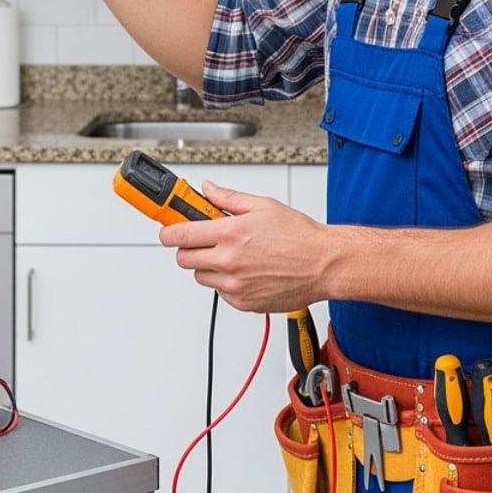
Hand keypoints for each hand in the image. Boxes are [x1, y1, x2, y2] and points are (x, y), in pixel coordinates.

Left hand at [158, 181, 330, 312]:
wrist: (324, 265)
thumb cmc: (300, 236)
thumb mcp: (263, 206)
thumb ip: (228, 197)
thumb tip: (207, 190)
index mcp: (230, 233)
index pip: (178, 234)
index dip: (168, 230)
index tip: (167, 228)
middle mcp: (228, 261)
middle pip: (183, 258)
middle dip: (190, 247)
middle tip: (205, 240)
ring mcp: (234, 284)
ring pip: (200, 276)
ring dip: (209, 266)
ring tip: (234, 255)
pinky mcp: (242, 302)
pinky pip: (220, 292)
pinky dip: (226, 282)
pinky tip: (246, 270)